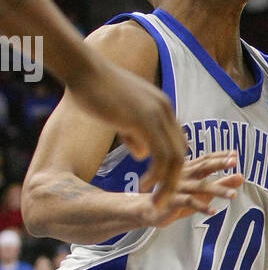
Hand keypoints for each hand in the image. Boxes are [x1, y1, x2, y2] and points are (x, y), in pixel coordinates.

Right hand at [68, 56, 185, 206]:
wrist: (83, 70)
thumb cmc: (95, 90)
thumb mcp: (120, 116)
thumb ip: (134, 134)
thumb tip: (143, 155)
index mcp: (161, 108)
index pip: (176, 143)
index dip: (170, 166)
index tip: (160, 184)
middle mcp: (165, 110)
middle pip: (181, 152)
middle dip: (174, 180)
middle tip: (162, 199)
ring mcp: (157, 114)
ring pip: (174, 157)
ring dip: (166, 183)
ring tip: (155, 199)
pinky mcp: (145, 120)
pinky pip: (160, 155)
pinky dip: (156, 175)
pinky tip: (144, 185)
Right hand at [138, 152, 243, 228]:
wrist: (150, 209)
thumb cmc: (178, 197)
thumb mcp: (203, 191)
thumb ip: (221, 183)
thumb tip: (242, 176)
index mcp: (188, 169)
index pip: (206, 158)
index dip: (220, 155)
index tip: (235, 154)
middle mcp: (183, 174)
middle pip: (203, 167)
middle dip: (219, 163)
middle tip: (234, 161)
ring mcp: (177, 186)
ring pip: (200, 187)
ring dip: (218, 190)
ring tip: (233, 195)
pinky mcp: (172, 200)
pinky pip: (188, 202)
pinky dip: (201, 207)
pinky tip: (213, 211)